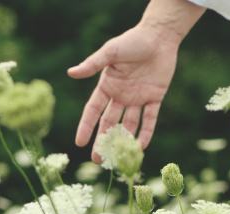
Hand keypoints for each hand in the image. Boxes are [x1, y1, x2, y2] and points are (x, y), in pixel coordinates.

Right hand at [68, 25, 178, 159]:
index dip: (86, 126)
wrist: (159, 37)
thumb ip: (92, 64)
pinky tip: (141, 147)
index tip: (79, 143)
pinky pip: (150, 119)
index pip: (93, 111)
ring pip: (129, 124)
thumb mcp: (110, 52)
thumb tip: (70, 73)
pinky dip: (146, 132)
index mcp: (107, 85)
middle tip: (98, 160)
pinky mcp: (155, 97)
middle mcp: (121, 95)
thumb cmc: (132, 41)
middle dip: (104, 141)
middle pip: (110, 123)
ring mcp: (138, 98)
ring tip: (119, 159)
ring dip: (124, 141)